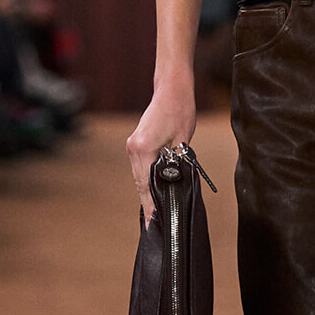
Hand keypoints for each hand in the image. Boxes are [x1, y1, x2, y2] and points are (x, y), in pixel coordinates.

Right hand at [127, 78, 196, 219]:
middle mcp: (133, 148)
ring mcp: (132, 146)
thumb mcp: (182, 142)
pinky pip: (140, 167)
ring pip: (139, 176)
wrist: (171, 89)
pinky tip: (152, 190)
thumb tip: (173, 187)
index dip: (151, 206)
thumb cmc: (180, 111)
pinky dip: (146, 179)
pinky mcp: (135, 143)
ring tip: (155, 213)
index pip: (146, 185)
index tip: (153, 223)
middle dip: (148, 203)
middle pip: (140, 183)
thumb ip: (175, 166)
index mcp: (143, 149)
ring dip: (147, 192)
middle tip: (155, 224)